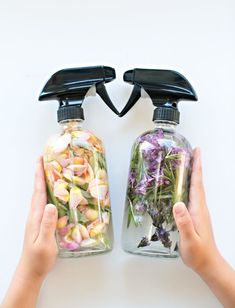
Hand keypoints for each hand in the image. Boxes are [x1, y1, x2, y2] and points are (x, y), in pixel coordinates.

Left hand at [2, 157, 57, 307]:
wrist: (31, 271)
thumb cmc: (38, 259)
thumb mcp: (45, 243)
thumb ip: (48, 225)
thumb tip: (52, 205)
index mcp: (36, 217)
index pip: (38, 192)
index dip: (39, 176)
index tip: (40, 161)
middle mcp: (35, 215)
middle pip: (38, 190)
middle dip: (41, 174)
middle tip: (46, 160)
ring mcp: (37, 218)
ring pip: (41, 195)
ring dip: (44, 182)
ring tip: (51, 171)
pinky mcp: (41, 223)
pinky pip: (45, 203)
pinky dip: (48, 193)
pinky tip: (54, 193)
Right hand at [173, 148, 218, 273]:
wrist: (208, 263)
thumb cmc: (199, 253)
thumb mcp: (190, 239)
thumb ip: (184, 222)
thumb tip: (178, 204)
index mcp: (198, 209)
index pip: (197, 183)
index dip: (197, 167)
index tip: (196, 152)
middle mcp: (200, 207)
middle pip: (197, 181)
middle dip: (195, 165)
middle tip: (189, 152)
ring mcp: (198, 211)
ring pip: (195, 187)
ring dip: (192, 174)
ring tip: (185, 163)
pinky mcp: (195, 215)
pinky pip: (191, 195)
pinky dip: (188, 185)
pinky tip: (181, 186)